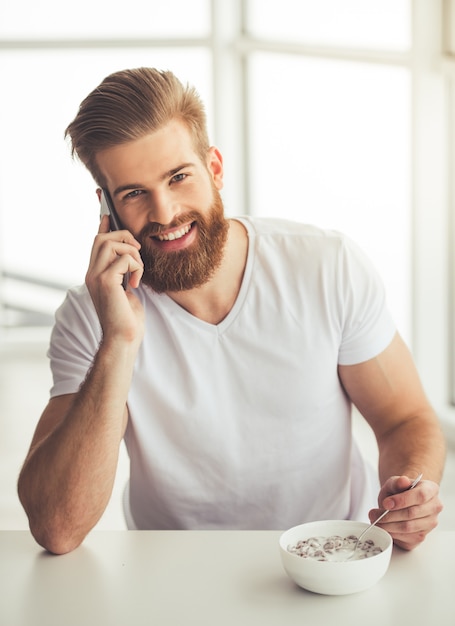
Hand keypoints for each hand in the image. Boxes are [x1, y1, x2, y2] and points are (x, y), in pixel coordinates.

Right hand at [85, 215, 144, 344]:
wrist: (123, 338)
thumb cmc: (127, 318)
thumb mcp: (126, 290)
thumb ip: (123, 273)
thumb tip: (131, 257)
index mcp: (95, 274)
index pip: (96, 243)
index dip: (103, 226)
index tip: (108, 215)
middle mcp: (91, 273)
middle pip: (102, 238)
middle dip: (124, 238)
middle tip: (137, 253)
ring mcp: (96, 277)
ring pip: (111, 244)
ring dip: (132, 254)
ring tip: (137, 272)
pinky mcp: (106, 282)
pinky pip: (124, 259)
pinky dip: (136, 267)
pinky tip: (135, 284)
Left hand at [371, 475, 442, 549]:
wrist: (399, 502)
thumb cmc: (398, 491)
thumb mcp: (394, 483)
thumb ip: (397, 482)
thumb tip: (403, 481)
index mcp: (431, 490)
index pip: (420, 495)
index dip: (402, 500)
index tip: (386, 503)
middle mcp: (434, 507)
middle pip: (413, 513)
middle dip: (390, 515)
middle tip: (374, 513)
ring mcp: (430, 523)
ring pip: (409, 528)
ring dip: (388, 525)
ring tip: (375, 520)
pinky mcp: (422, 536)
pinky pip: (406, 539)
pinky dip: (392, 534)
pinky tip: (384, 527)